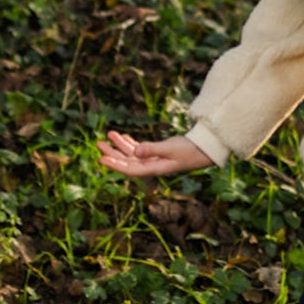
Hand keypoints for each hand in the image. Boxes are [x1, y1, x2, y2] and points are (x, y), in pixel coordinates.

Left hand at [97, 131, 212, 177]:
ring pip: (132, 154)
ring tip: (109, 134)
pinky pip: (140, 149)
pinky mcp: (158, 152)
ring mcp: (154, 159)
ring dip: (120, 145)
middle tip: (98, 144)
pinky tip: (123, 136)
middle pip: (127, 161)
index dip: (114, 164)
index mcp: (153, 168)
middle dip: (112, 153)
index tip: (101, 159)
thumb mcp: (171, 149)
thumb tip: (135, 151)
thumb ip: (152, 149)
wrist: (205, 150)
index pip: (129, 169)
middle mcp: (151, 166)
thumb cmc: (190, 150)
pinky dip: (131, 143)